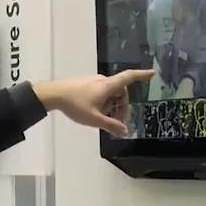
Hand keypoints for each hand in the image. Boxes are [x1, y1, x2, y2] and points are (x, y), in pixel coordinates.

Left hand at [34, 70, 153, 136]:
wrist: (53, 94)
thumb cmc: (75, 105)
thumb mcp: (94, 119)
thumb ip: (111, 125)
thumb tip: (125, 131)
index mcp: (108, 86)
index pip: (129, 77)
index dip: (142, 75)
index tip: (152, 74)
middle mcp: (102, 80)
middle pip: (120, 92)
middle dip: (121, 107)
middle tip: (115, 122)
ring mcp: (93, 81)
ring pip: (110, 93)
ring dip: (110, 106)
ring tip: (101, 118)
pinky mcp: (85, 83)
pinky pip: (101, 92)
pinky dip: (102, 102)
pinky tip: (92, 112)